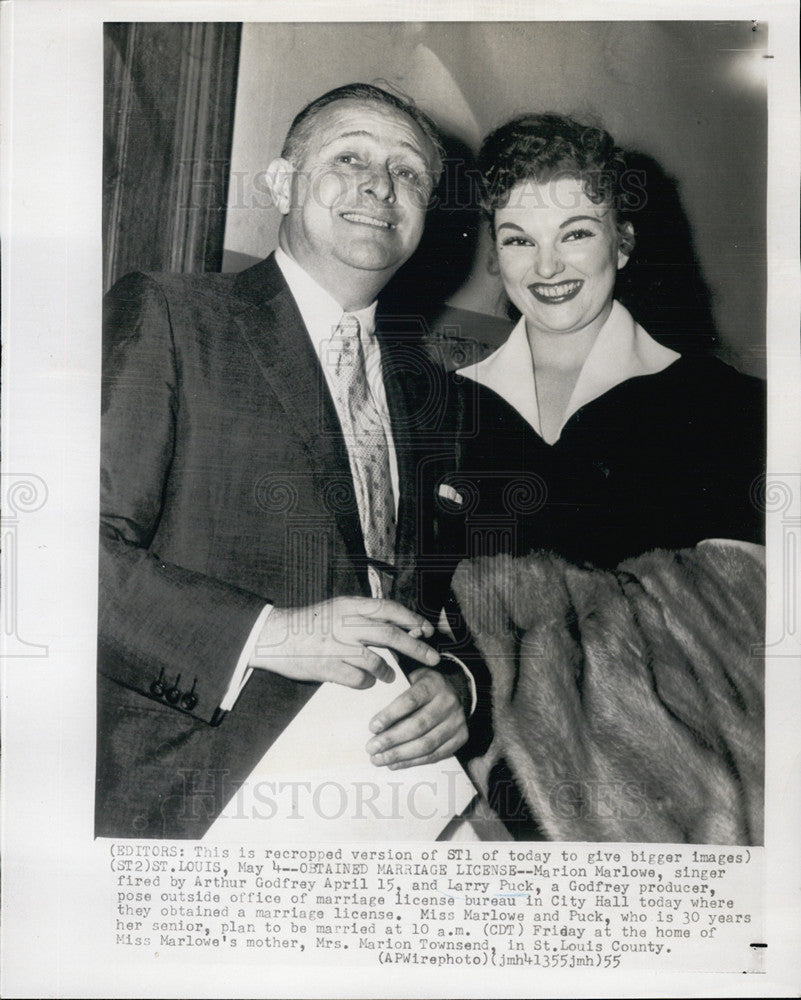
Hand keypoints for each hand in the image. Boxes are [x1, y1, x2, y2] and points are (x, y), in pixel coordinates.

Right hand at [249, 596, 439, 688]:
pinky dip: (367, 683)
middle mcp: (345, 623)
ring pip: (376, 661)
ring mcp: (336, 646)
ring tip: (390, 675)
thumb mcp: (337, 610)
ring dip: (388, 670)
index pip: (389, 609)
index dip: (411, 619)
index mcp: (349, 606)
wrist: (273, 636)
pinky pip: (359, 679)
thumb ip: (363, 616)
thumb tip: (398, 625)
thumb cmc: (309, 624)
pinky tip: (366, 682)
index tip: (426, 629)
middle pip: (391, 635)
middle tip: (433, 658)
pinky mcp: (327, 667)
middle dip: (416, 647)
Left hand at [365, 668, 467, 768]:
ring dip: (399, 755)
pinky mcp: (460, 738)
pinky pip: (435, 755)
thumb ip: (394, 689)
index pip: (410, 700)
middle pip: (418, 725)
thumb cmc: (423, 687)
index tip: (372, 727)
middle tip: (371, 748)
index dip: (390, 715)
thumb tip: (370, 711)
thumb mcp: (411, 678)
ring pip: (426, 744)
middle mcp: (448, 703)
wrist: (455, 692)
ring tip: (379, 759)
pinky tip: (394, 764)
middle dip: (392, 739)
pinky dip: (412, 762)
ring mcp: (457, 722)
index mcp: (433, 684)